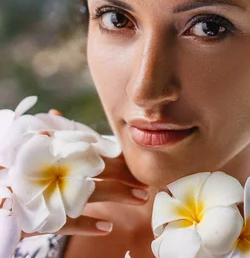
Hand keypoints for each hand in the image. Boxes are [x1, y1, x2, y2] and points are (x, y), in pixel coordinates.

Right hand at [19, 110, 147, 238]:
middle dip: (124, 176)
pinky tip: (107, 226)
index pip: (92, 152)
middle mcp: (55, 170)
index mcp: (56, 153)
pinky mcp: (38, 217)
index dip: (116, 158)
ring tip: (140, 198)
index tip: (136, 162)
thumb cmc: (14, 166)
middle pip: (97, 170)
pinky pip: (66, 223)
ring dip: (117, 195)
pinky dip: (87, 225)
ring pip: (89, 193)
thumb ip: (48, 135)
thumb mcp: (29, 147)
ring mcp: (48, 193)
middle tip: (146, 184)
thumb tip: (56, 112)